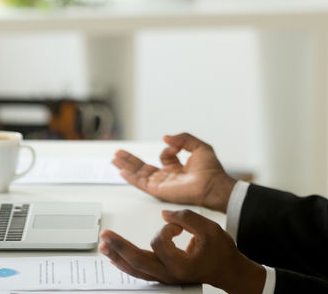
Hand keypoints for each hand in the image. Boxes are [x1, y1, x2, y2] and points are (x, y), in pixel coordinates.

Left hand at [99, 209, 265, 292]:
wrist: (226, 270)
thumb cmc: (220, 252)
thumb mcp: (210, 229)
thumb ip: (187, 218)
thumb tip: (165, 214)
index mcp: (182, 266)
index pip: (160, 244)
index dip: (166, 228)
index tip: (177, 225)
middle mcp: (169, 275)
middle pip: (138, 261)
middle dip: (119, 247)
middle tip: (105, 235)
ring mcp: (164, 277)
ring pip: (135, 269)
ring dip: (118, 255)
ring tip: (103, 245)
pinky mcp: (161, 275)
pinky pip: (139, 270)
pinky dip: (125, 262)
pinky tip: (115, 254)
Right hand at [112, 133, 236, 211]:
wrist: (213, 185)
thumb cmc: (211, 170)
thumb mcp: (198, 147)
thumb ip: (182, 139)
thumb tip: (165, 137)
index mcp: (177, 168)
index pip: (164, 157)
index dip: (167, 149)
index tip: (174, 146)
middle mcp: (168, 177)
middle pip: (144, 167)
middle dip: (130, 160)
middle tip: (118, 153)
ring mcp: (162, 184)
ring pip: (139, 174)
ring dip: (126, 165)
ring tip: (114, 158)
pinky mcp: (159, 190)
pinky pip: (141, 183)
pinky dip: (130, 177)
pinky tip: (121, 171)